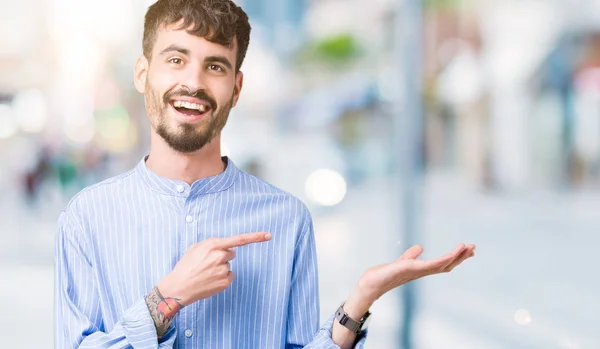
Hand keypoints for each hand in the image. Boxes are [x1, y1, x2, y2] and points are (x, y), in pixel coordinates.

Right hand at [158, 232, 271, 305]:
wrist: (179, 287)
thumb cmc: (185, 266)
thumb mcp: (195, 248)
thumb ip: (211, 243)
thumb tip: (223, 245)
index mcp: (213, 245)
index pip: (239, 239)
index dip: (255, 237)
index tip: (268, 235)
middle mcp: (221, 256)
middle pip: (231, 253)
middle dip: (223, 256)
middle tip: (208, 263)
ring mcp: (224, 270)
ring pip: (229, 265)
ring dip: (220, 267)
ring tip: (206, 273)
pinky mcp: (225, 282)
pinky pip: (229, 276)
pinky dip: (222, 278)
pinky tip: (210, 280)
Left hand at [355, 243, 475, 304]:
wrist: (371, 283)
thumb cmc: (385, 275)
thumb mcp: (401, 261)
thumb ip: (411, 255)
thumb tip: (420, 247)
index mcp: (421, 269)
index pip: (443, 263)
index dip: (455, 257)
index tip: (467, 249)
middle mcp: (422, 271)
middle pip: (446, 264)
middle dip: (461, 257)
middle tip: (474, 247)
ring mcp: (417, 271)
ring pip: (442, 265)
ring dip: (455, 257)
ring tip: (467, 247)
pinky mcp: (410, 269)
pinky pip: (430, 265)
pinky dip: (442, 259)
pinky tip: (451, 253)